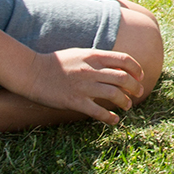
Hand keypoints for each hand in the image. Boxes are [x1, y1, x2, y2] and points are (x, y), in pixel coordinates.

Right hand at [23, 46, 144, 125]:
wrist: (33, 72)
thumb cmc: (57, 62)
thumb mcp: (82, 53)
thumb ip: (99, 59)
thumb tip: (116, 67)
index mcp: (95, 56)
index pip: (125, 60)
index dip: (136, 69)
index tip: (140, 76)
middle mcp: (92, 70)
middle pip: (123, 78)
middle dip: (135, 87)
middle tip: (138, 93)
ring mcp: (84, 86)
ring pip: (114, 94)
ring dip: (125, 101)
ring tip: (128, 106)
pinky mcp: (74, 101)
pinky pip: (97, 111)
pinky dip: (109, 117)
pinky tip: (114, 120)